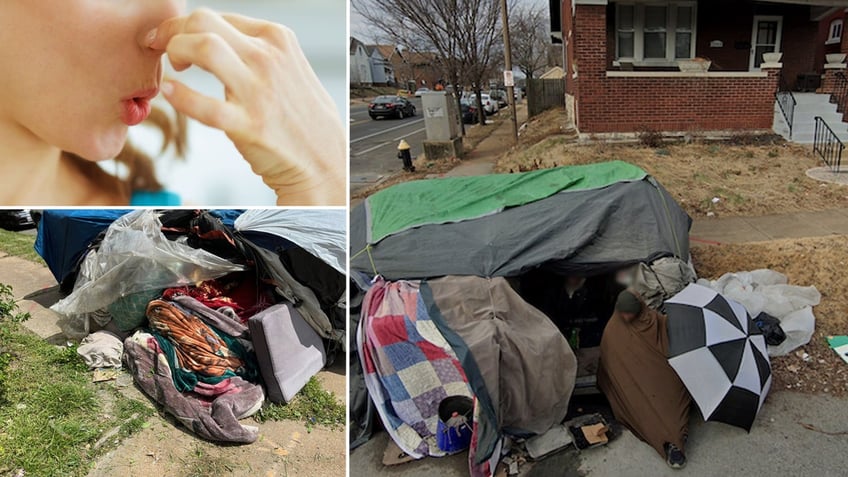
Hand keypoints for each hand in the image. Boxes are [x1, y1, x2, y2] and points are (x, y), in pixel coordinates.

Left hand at [147, 9, 345, 205]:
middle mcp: (269, 59)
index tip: (175, 38)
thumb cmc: (302, 119)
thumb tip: (216, 37)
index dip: (187, 25)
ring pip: (203, 48)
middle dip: (173, 30)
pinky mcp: (249, 125)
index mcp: (278, 40)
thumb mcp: (289, 68)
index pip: (218, 17)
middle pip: (204, 22)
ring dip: (175, 51)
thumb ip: (258, 50)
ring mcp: (259, 91)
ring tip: (174, 67)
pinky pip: (203, 105)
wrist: (323, 160)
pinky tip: (172, 94)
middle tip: (162, 47)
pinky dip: (181, 97)